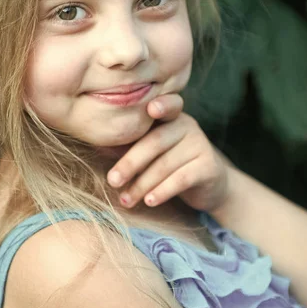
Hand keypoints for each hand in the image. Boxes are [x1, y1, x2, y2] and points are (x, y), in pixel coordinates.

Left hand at [107, 93, 229, 211]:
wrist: (209, 185)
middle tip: (112, 181)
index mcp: (170, 116)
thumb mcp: (151, 151)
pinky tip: (150, 201)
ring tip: (126, 200)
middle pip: (155, 142)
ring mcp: (200, 144)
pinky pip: (182, 179)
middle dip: (130, 163)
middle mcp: (187, 125)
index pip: (168, 105)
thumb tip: (97, 145)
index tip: (150, 108)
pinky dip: (163, 191)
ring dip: (142, 184)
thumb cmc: (170, 163)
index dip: (161, 105)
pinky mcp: (208, 167)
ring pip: (165, 164)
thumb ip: (129, 145)